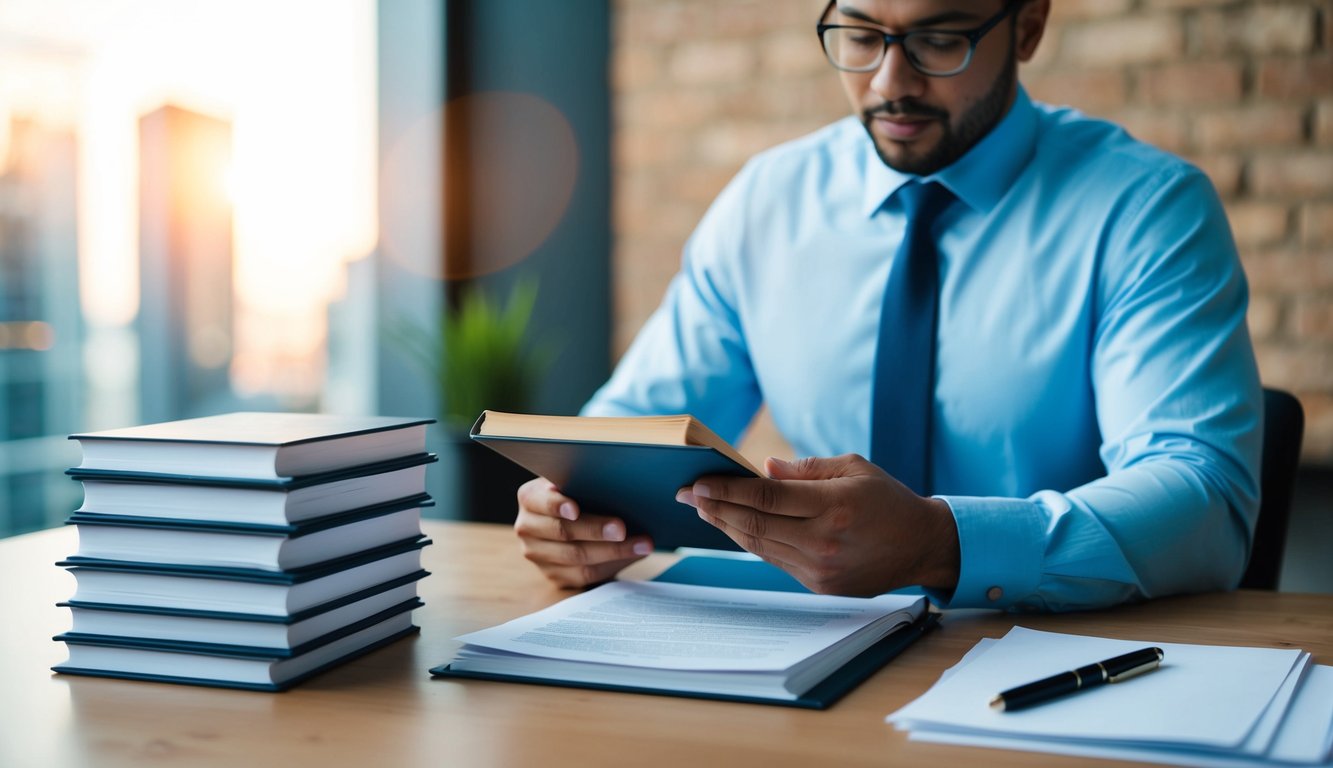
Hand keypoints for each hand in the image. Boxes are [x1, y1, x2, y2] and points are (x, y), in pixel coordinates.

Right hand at [513, 477, 653, 587]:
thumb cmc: (579, 495)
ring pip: (577, 557)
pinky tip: (633, 555)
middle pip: (562, 532)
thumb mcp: (575, 484)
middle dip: (595, 530)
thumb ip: (586, 483)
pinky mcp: (554, 575)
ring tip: (642, 544)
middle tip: (622, 528)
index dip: (556, 505)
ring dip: (614, 551)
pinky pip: (584, 574)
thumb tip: (618, 485)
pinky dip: (612, 565)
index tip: (575, 509)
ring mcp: (538, 554)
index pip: (540, 501)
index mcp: (530, 498)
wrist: (571, 524)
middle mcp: (527, 527)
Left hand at [675, 455, 959, 595]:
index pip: (766, 497)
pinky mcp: (819, 586)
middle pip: (755, 524)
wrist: (922, 546)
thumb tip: (762, 470)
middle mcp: (824, 541)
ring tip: (703, 510)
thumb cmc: (887, 499)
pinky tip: (734, 527)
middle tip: (686, 495)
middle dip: (715, 508)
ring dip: (726, 527)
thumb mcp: (854, 468)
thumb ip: (806, 469)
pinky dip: (751, 542)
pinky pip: (775, 560)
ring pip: (759, 546)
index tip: (699, 482)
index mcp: (834, 506)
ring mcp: (820, 568)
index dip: (728, 490)